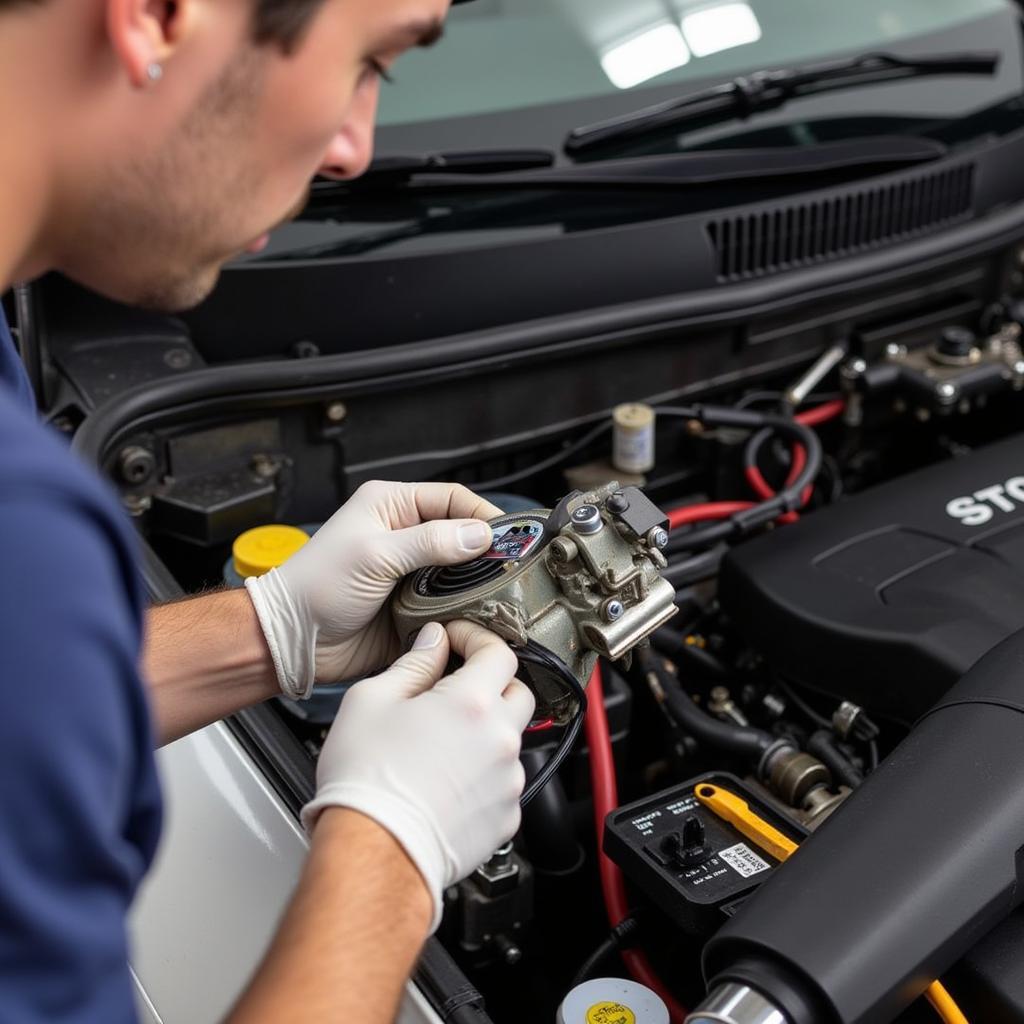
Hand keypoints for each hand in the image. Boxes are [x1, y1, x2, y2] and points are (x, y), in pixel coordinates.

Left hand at [245, 481, 500, 698]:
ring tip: (501, 596)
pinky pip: (451, 606)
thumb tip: (480, 534)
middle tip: (514, 569)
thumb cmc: (317, 586)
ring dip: (478, 585)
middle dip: (487, 553)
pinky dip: (466, 612)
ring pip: (462, 574)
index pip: (453, 500)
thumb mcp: (375, 554)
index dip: (483, 516)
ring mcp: (412, 575)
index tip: (510, 537)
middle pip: (463, 537)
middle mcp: (406, 537)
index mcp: (393, 507)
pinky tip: (479, 618)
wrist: (293, 639)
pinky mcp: (415, 609)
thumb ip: (430, 542)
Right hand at [300, 620, 534, 931]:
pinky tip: (449, 780)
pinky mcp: (506, 817)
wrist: (373, 854)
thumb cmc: (365, 782)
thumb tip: (432, 642)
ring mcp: (508, 780)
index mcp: (472, 702)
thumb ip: (413, 663)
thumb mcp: (371, 701)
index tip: (458, 641)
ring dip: (488, 730)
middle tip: (458, 687)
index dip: (477, 638)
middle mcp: (500, 738)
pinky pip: (505, 781)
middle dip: (492, 682)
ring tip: (445, 743)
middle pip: (518, 691)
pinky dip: (485, 773)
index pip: (499, 651)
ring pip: (512, 739)